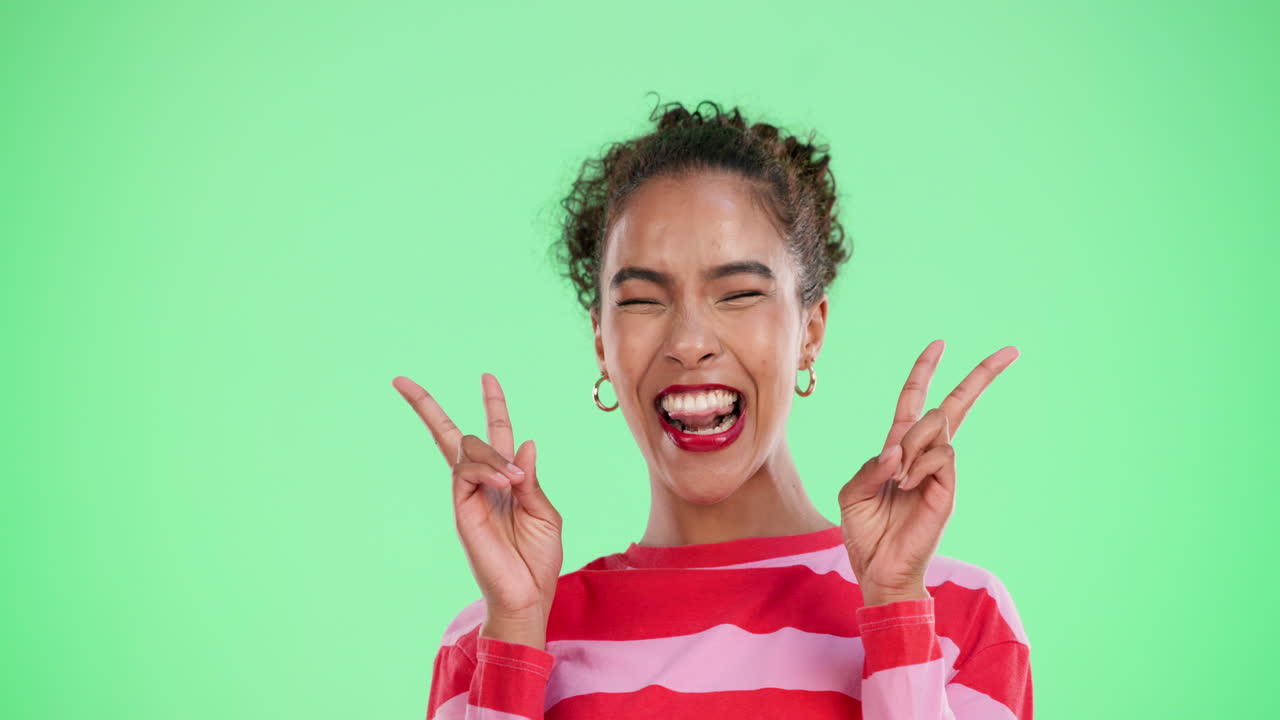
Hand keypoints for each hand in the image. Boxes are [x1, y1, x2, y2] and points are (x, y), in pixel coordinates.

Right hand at [393, 372, 563, 638]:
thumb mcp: (545, 512)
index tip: (487, 376)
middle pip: (455, 435)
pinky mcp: (461, 510)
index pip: (495, 434)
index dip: (492, 404)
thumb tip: (525, 442)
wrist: (528, 595)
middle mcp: (483, 484)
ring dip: (493, 457)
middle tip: (402, 381)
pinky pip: (466, 474)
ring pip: (467, 451)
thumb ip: (532, 478)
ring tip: (515, 483)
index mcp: (506, 481)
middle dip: (428, 407)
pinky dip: (488, 470)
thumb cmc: (539, 559)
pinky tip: (508, 484)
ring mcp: (468, 496)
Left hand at [837, 340, 1018, 604]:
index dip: (925, 371)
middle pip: (953, 405)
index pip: (915, 402)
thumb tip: (897, 449)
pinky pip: (940, 454)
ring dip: (911, 444)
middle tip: (1010, 351)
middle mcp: (922, 455)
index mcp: (897, 450)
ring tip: (897, 479)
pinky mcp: (949, 487)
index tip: (938, 343)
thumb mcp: (852, 494)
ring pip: (937, 427)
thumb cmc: (864, 534)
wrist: (879, 571)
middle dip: (979, 376)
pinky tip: (905, 484)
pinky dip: (917, 463)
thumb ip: (870, 466)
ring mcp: (939, 471)